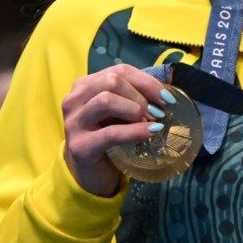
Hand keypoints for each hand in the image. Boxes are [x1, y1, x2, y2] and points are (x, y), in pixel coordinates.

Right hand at [60, 65, 169, 196]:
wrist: (90, 172)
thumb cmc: (109, 135)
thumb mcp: (121, 111)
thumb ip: (137, 95)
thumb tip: (169, 81)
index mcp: (86, 85)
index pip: (120, 71)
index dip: (147, 81)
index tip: (166, 97)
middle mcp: (74, 100)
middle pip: (112, 81)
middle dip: (141, 95)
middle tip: (158, 112)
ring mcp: (74, 123)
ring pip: (106, 100)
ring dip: (135, 109)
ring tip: (151, 121)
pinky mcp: (79, 146)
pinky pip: (111, 133)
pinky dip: (136, 130)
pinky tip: (152, 132)